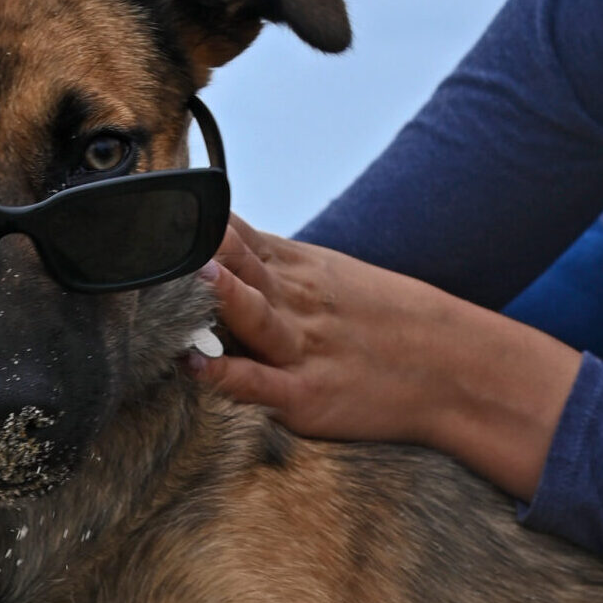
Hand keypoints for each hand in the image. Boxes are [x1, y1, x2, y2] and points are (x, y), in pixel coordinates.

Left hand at [188, 216, 582, 501]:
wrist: (455, 369)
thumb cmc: (388, 324)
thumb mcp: (335, 277)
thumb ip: (275, 266)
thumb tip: (219, 248)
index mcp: (301, 269)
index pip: (236, 235)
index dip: (190, 221)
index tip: (147, 204)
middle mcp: (297, 302)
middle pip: (239, 266)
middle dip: (193, 249)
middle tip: (150, 230)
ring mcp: (301, 350)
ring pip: (251, 317)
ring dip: (219, 296)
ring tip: (189, 274)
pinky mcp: (306, 397)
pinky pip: (258, 385)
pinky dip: (225, 377)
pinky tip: (193, 367)